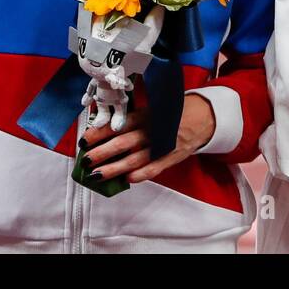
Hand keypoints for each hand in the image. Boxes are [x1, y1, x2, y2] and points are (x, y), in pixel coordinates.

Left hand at [80, 93, 216, 184]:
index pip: (119, 124)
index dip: (101, 133)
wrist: (203, 118)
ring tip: (98, 175)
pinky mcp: (170, 157)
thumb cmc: (173, 112)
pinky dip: (140, 175)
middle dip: (103, 152)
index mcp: (147, 115)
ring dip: (115, 168)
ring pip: (135, 159)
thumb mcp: (153, 108)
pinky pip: (153, 168)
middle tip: (87, 160)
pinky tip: (126, 180)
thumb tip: (104, 128)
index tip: (85, 140)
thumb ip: (133, 118)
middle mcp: (153, 130)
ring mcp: (162, 145)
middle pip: (124, 143)